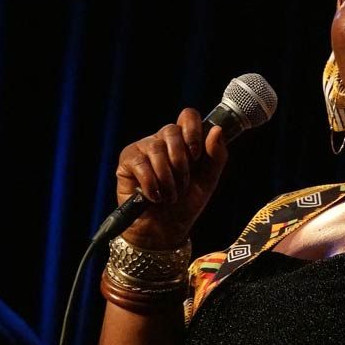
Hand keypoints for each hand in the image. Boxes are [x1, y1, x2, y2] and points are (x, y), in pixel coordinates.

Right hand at [114, 108, 228, 248]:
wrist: (166, 228)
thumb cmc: (187, 203)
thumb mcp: (209, 180)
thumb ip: (216, 155)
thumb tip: (217, 129)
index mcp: (184, 141)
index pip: (188, 116)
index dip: (193, 131)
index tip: (197, 155)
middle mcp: (162, 140)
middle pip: (172, 130)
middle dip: (181, 162)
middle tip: (183, 184)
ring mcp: (143, 148)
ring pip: (156, 147)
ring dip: (167, 178)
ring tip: (170, 195)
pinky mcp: (127, 161)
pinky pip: (140, 163)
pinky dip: (151, 183)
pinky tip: (154, 196)